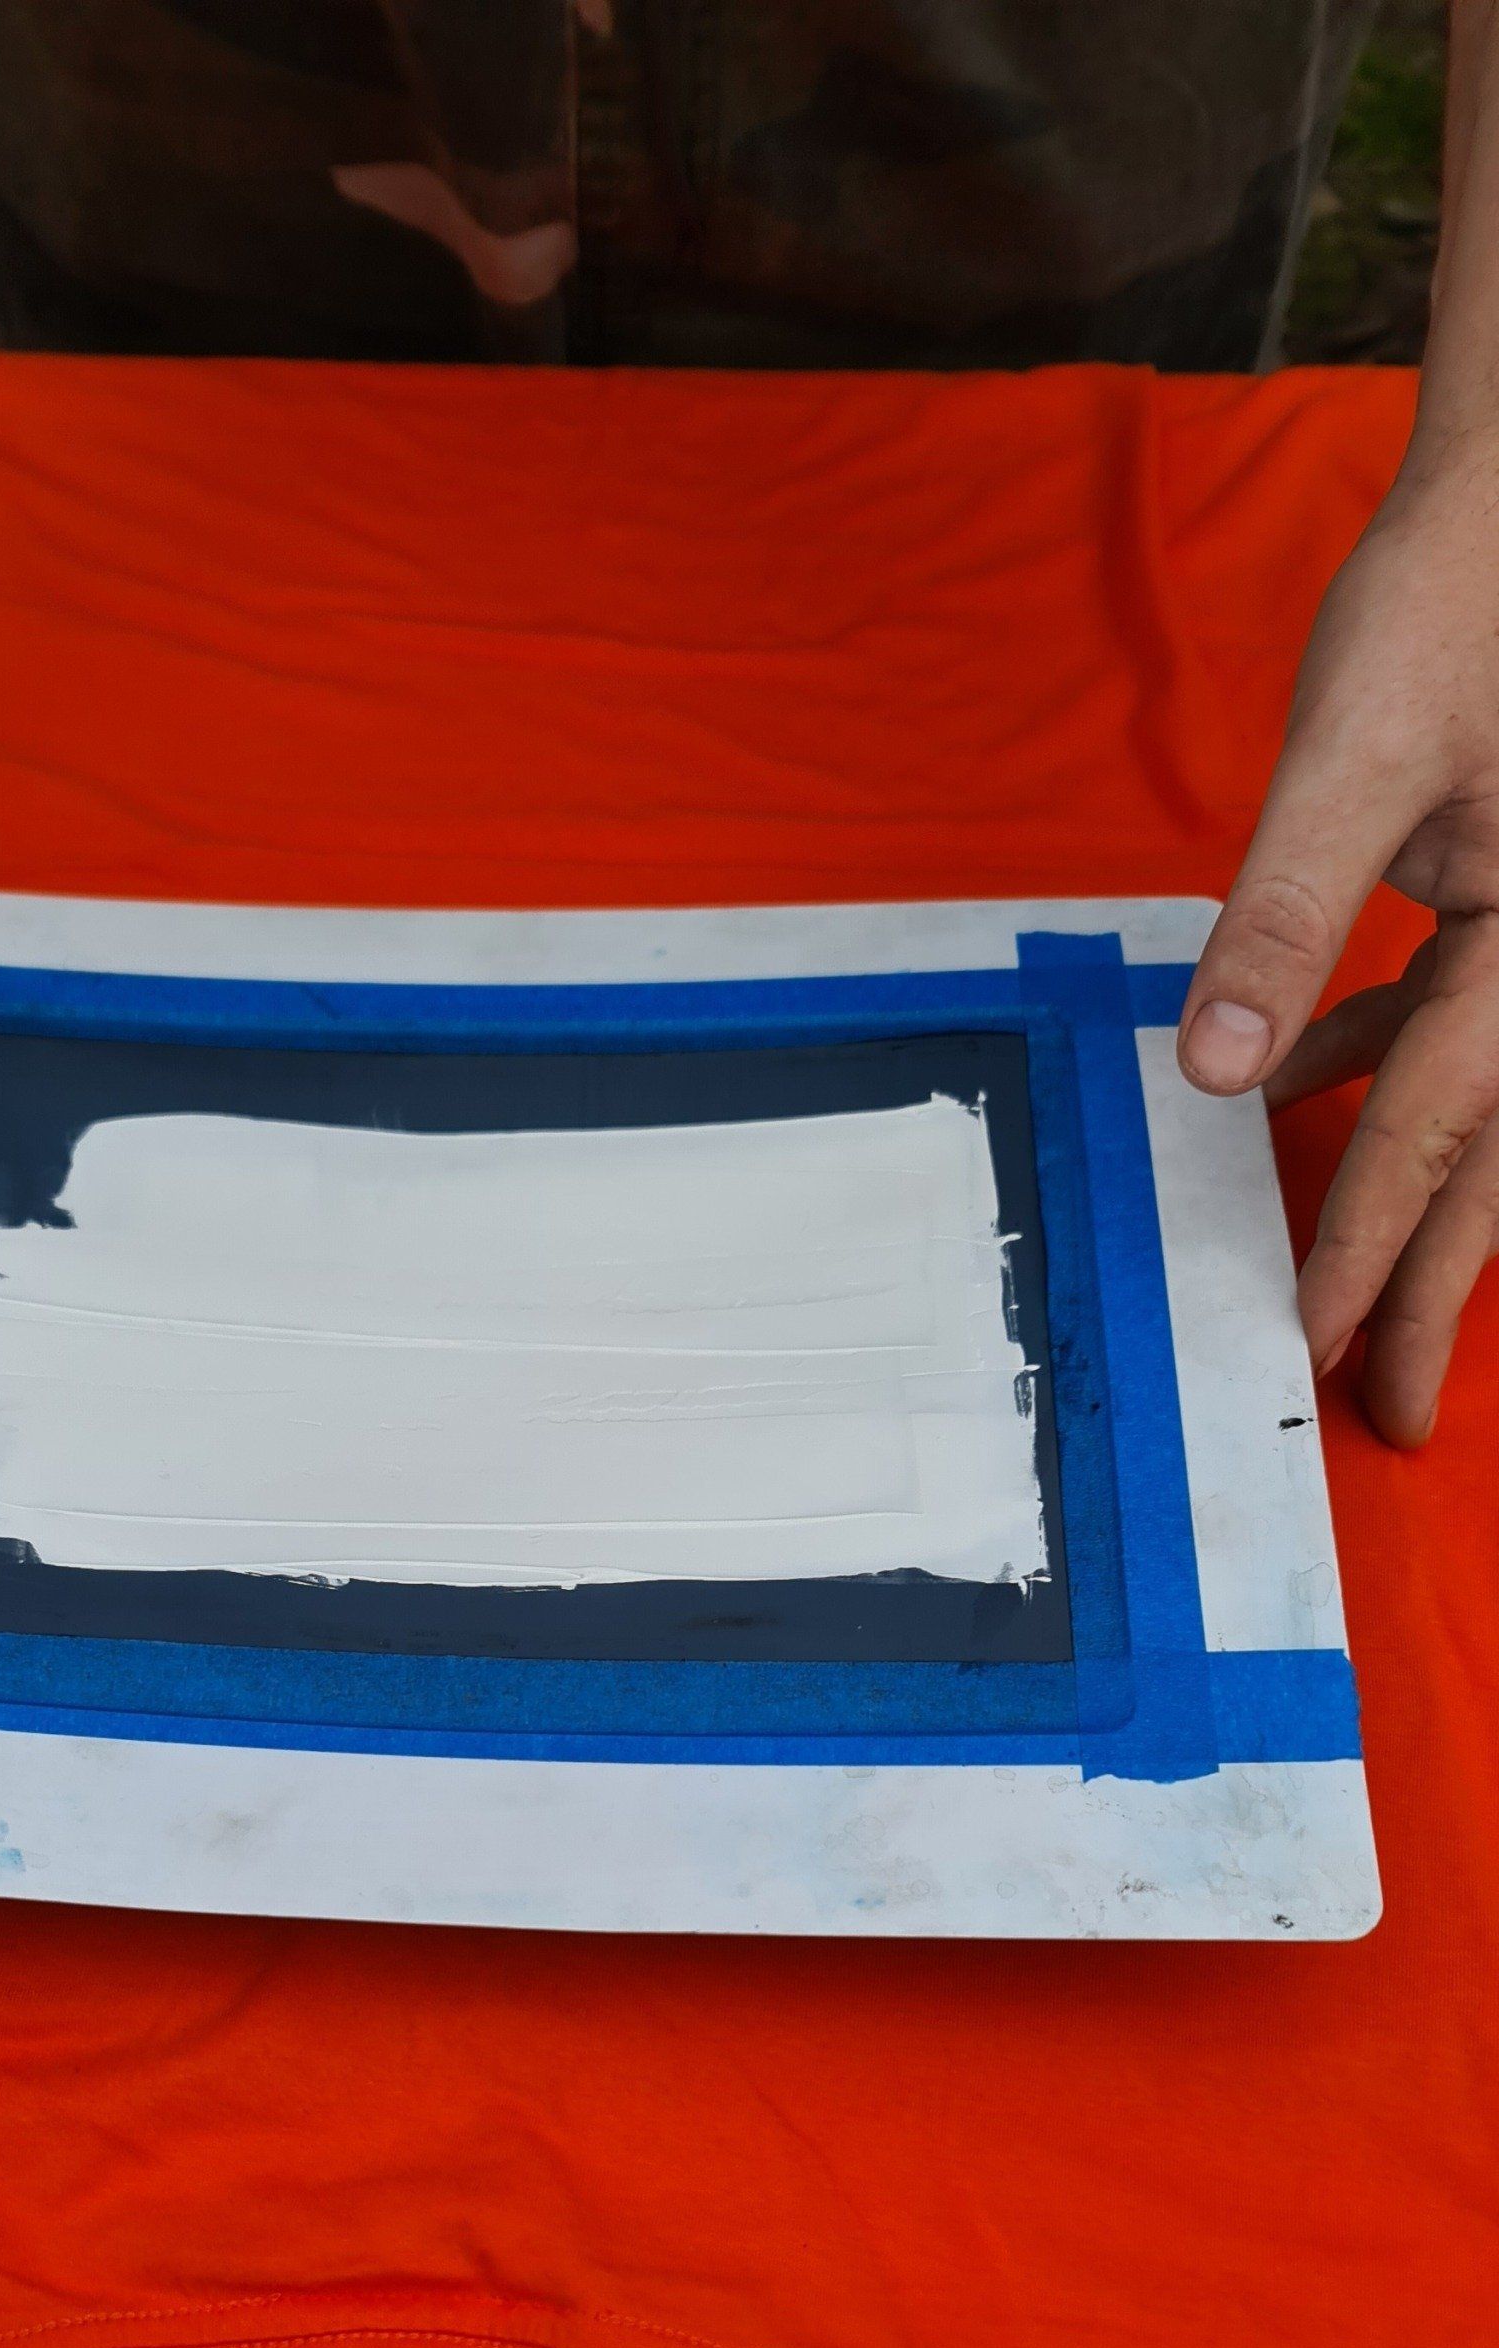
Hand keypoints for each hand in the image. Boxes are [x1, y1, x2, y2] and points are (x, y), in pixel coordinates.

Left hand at [1178, 449, 1498, 1447]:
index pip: (1442, 1128)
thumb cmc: (1457, 593)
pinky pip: (1465, 1023)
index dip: (1374, 1246)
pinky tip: (1297, 1093)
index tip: (1316, 1347)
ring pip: (1489, 1107)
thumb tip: (1215, 1074)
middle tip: (1393, 1414)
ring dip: (1420, 1202)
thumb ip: (1286, 915)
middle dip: (1435, 1286)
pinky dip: (1390, 1067)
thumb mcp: (1356, 751)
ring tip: (1359, 1312)